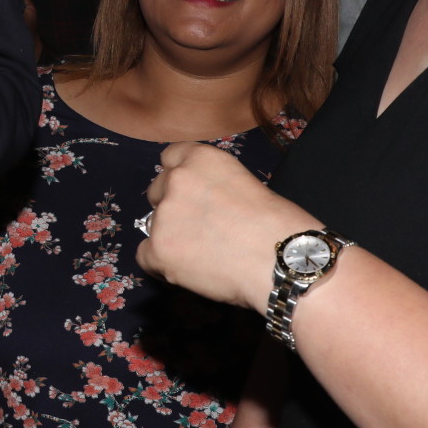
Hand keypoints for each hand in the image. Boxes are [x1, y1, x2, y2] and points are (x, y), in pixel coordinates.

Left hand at [135, 142, 317, 311]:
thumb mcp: (246, 184)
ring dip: (170, 237)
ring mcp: (164, 215)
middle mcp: (176, 180)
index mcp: (201, 158)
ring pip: (152, 225)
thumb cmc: (279, 225)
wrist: (283, 260)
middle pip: (157, 191)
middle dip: (172, 207)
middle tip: (197, 228)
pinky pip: (145, 256)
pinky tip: (188, 271)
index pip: (170, 157)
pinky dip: (162, 264)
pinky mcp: (158, 249)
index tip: (190, 195)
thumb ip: (215, 187)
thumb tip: (203, 206)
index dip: (179, 177)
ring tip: (202, 255)